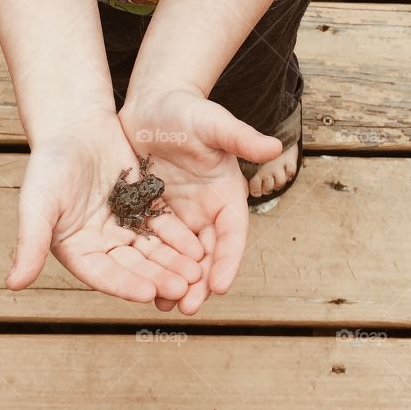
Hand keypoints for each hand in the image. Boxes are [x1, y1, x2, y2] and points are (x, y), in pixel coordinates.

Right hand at [7, 111, 205, 303]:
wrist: (75, 124)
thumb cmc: (50, 162)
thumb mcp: (37, 202)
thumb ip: (30, 243)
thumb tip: (13, 284)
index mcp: (75, 250)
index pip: (103, 275)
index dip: (125, 285)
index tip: (148, 293)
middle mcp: (101, 245)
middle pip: (134, 267)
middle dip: (158, 277)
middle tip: (183, 287)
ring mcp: (124, 227)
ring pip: (153, 250)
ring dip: (173, 263)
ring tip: (195, 272)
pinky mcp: (143, 208)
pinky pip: (164, 227)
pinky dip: (179, 238)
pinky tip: (198, 247)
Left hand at [119, 88, 281, 313]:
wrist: (153, 103)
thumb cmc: (188, 109)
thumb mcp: (214, 122)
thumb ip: (240, 137)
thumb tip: (272, 146)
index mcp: (226, 195)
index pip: (232, 234)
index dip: (228, 260)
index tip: (221, 285)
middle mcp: (205, 210)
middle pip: (206, 254)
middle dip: (199, 282)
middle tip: (188, 307)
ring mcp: (178, 214)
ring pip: (179, 257)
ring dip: (174, 281)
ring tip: (164, 306)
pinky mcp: (151, 212)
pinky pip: (151, 244)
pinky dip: (149, 265)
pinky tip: (138, 284)